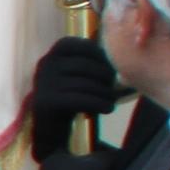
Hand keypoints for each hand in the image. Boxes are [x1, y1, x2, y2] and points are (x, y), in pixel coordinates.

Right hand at [31, 33, 127, 148]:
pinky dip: (99, 104)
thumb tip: (126, 61)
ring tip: (112, 101)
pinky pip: (80, 99)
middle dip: (106, 77)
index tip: (110, 70)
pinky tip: (108, 109)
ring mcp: (43, 83)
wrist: (48, 124)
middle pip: (86, 65)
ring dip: (105, 94)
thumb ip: (95, 64)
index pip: (84, 46)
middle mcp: (46, 64)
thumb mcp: (79, 74)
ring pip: (85, 84)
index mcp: (55, 53)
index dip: (102, 56)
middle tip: (114, 89)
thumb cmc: (71, 94)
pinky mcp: (46, 101)